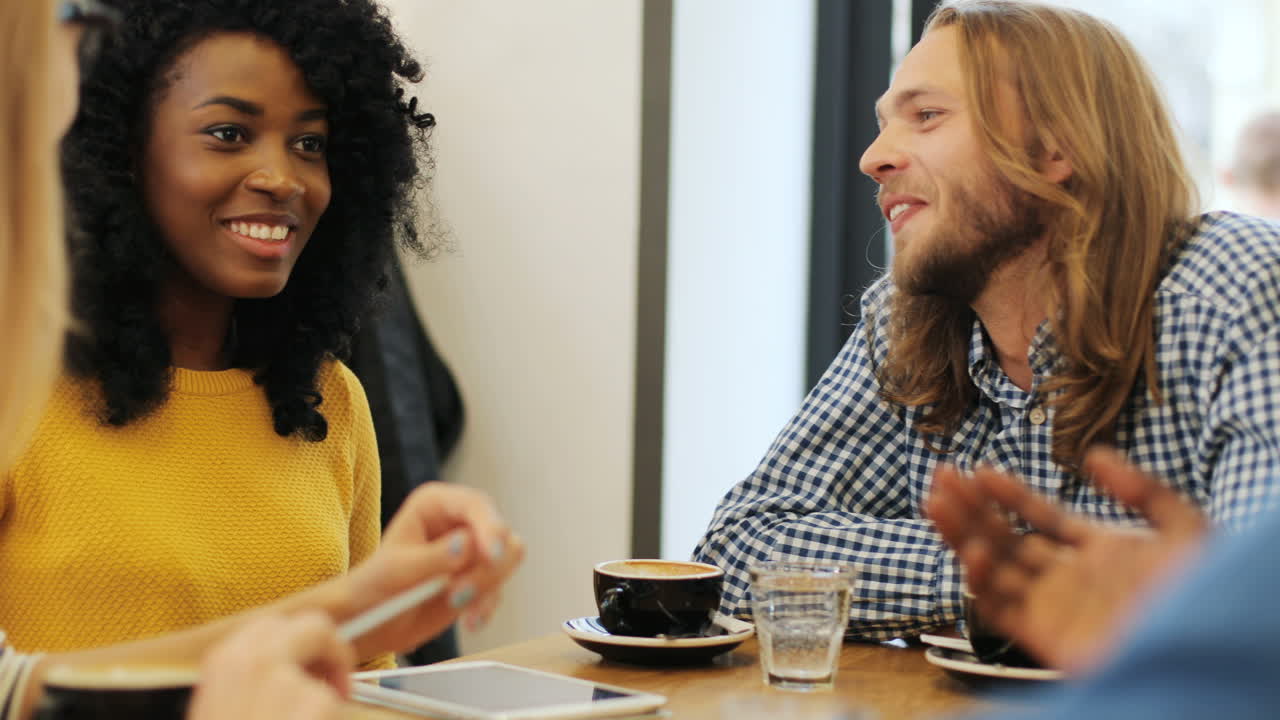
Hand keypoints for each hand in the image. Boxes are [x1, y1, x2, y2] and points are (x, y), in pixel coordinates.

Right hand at [188, 612, 352, 719]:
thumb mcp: (221, 709)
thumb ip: (249, 682)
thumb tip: (290, 672)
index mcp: (225, 661)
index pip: (274, 625)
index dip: (297, 644)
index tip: (305, 667)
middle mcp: (256, 659)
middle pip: (316, 626)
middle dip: (331, 652)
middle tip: (334, 687)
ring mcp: (289, 681)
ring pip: (329, 679)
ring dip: (326, 707)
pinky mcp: (317, 703)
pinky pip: (338, 708)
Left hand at [344, 484, 524, 654]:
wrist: (372, 622)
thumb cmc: (375, 587)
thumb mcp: (398, 570)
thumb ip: (435, 557)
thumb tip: (468, 544)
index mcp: (435, 504)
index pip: (475, 505)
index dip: (489, 527)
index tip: (491, 556)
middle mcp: (459, 521)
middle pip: (499, 533)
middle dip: (485, 568)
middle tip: (456, 596)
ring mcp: (473, 550)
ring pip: (507, 560)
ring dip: (485, 587)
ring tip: (453, 605)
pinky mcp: (479, 578)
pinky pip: (499, 588)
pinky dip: (485, 606)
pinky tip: (466, 621)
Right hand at [925, 447, 1206, 672]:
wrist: (1210, 647)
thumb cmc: (1208, 594)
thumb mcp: (1185, 528)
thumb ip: (1142, 490)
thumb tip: (1093, 456)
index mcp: (1101, 553)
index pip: (1042, 517)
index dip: (1010, 494)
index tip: (981, 468)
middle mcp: (1070, 579)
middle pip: (1008, 538)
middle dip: (972, 507)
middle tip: (940, 474)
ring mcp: (1055, 608)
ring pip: (995, 567)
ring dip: (962, 535)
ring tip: (935, 500)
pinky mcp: (1046, 637)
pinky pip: (1002, 609)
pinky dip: (981, 582)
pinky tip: (975, 551)